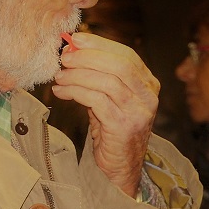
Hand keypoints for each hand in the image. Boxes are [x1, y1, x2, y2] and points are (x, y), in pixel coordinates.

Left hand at [51, 32, 159, 196]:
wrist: (120, 168)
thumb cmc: (112, 132)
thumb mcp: (110, 99)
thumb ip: (98, 77)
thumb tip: (73, 52)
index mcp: (148, 85)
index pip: (127, 55)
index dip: (100, 44)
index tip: (76, 40)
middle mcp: (148, 96)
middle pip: (119, 65)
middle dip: (88, 57)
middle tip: (65, 57)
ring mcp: (139, 112)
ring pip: (108, 81)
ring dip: (79, 75)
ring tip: (60, 76)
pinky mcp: (124, 126)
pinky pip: (97, 100)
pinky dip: (76, 92)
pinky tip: (62, 92)